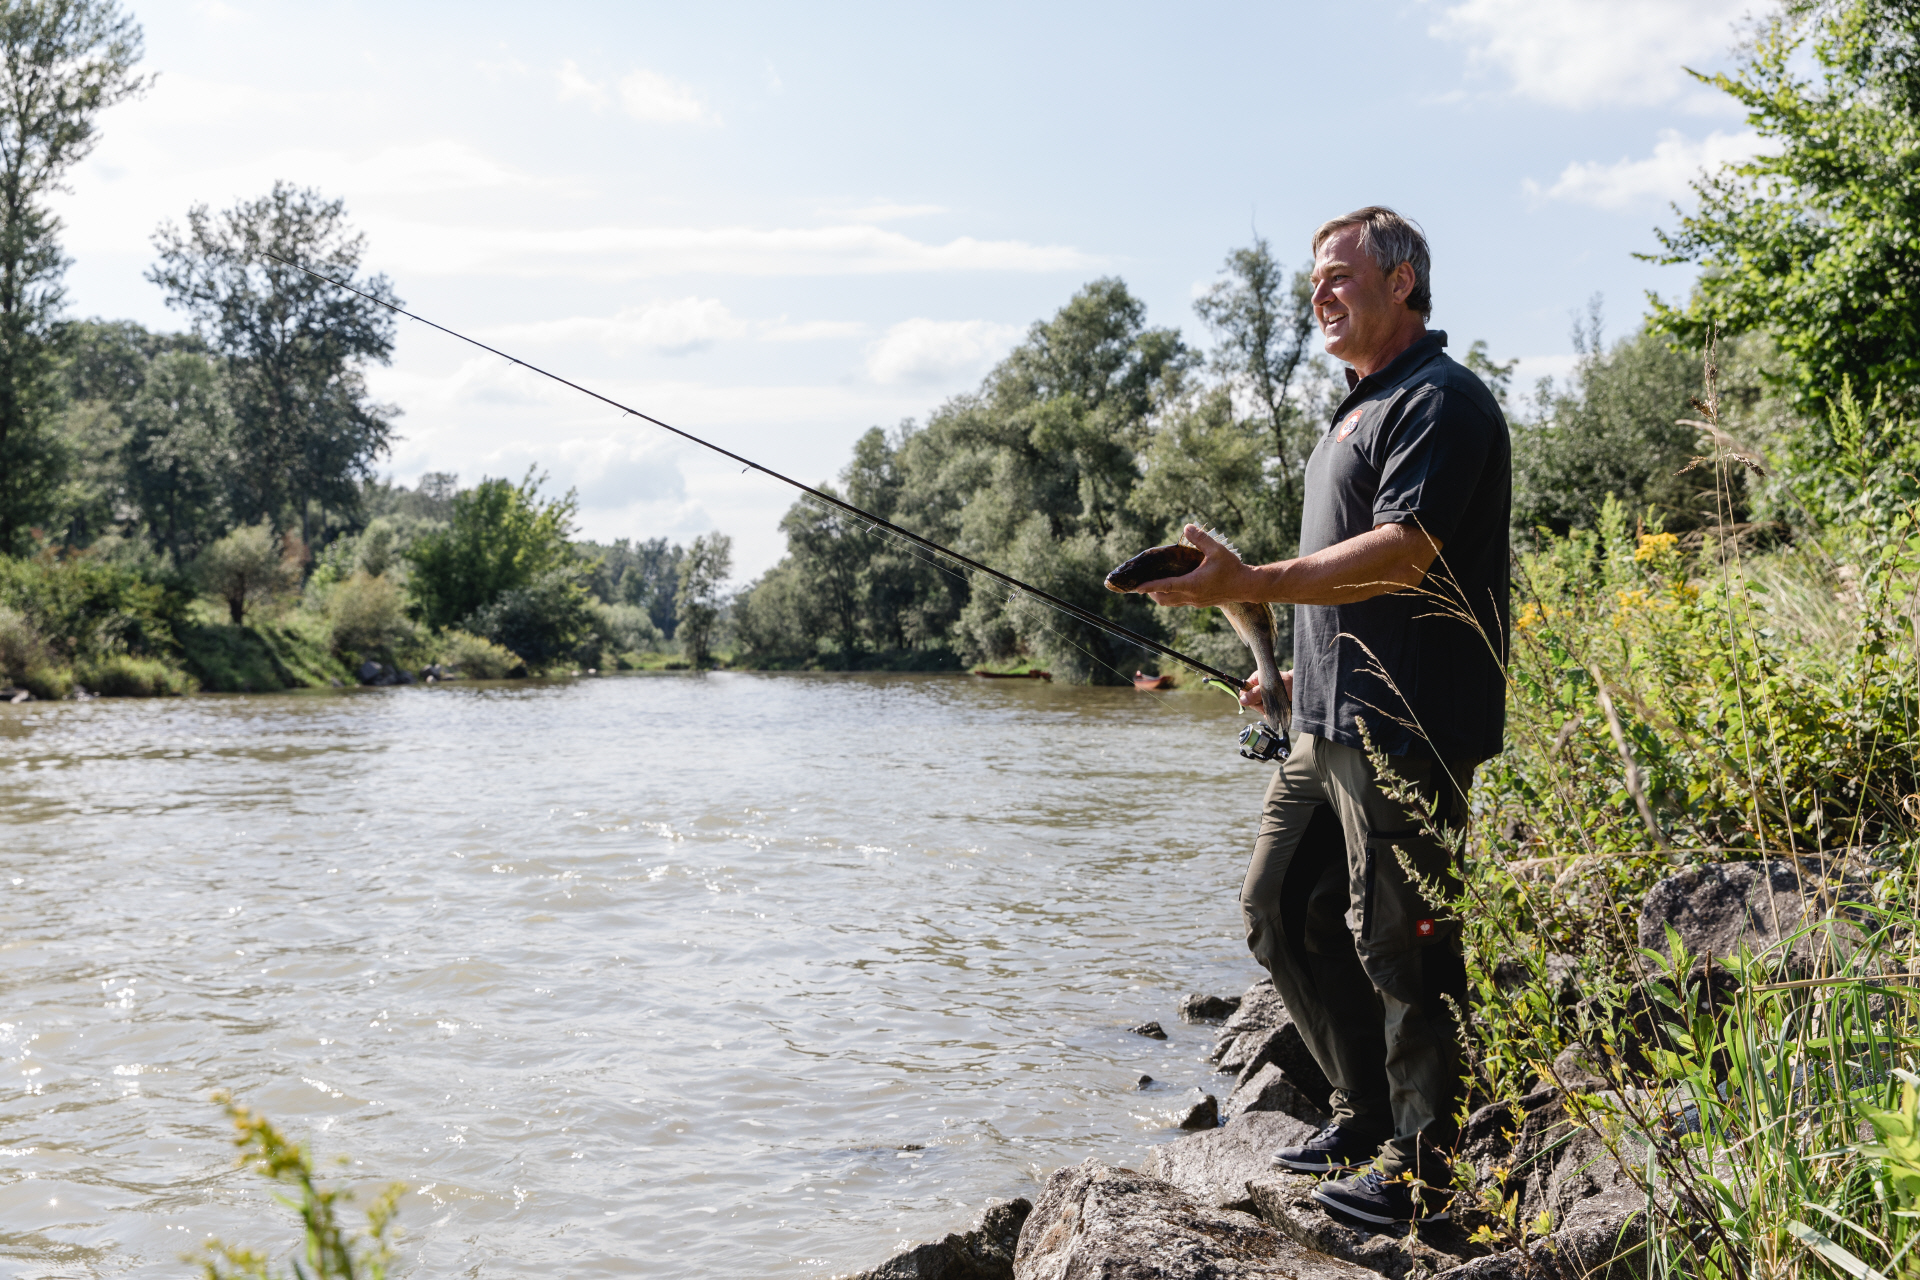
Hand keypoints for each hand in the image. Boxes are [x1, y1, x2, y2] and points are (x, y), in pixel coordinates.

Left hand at [1140, 525, 1257, 606]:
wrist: (1247, 586)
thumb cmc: (1232, 568)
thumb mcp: (1217, 550)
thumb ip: (1200, 538)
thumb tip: (1187, 527)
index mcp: (1193, 584)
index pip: (1166, 586)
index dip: (1150, 586)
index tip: (1136, 587)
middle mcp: (1191, 596)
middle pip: (1163, 599)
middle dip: (1151, 592)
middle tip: (1143, 581)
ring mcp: (1195, 602)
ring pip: (1171, 603)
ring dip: (1160, 595)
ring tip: (1153, 583)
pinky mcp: (1200, 603)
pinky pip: (1180, 601)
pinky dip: (1171, 595)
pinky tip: (1172, 584)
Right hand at [1239, 670, 1293, 710]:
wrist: (1300, 689)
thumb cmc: (1286, 684)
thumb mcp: (1268, 689)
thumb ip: (1254, 694)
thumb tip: (1241, 700)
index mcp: (1256, 679)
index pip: (1244, 691)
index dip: (1248, 698)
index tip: (1256, 701)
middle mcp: (1258, 687)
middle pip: (1251, 701)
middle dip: (1259, 705)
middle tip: (1268, 704)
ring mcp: (1264, 695)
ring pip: (1258, 707)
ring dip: (1266, 710)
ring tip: (1275, 708)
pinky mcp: (1270, 702)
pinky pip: (1265, 710)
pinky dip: (1270, 713)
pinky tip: (1275, 712)